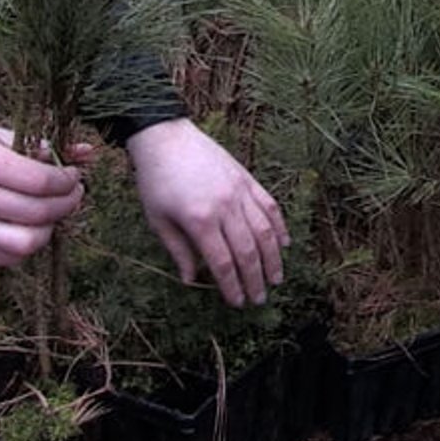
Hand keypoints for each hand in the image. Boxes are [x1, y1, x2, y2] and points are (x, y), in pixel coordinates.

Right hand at [0, 124, 85, 267]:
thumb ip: (43, 146)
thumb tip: (87, 153)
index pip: (41, 181)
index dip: (67, 181)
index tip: (73, 175)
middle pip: (39, 213)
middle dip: (67, 204)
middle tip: (72, 193)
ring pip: (27, 244)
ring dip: (50, 229)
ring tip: (51, 212)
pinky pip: (9, 259)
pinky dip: (27, 246)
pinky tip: (29, 226)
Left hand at [125, 118, 289, 306]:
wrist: (165, 138)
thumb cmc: (155, 181)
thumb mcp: (158, 220)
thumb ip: (178, 251)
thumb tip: (191, 280)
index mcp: (199, 220)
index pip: (223, 263)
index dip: (233, 286)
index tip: (238, 303)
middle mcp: (225, 207)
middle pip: (248, 251)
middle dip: (255, 279)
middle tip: (260, 299)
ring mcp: (239, 191)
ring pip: (265, 231)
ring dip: (273, 258)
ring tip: (276, 279)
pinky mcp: (247, 178)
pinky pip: (269, 206)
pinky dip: (279, 226)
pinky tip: (284, 244)